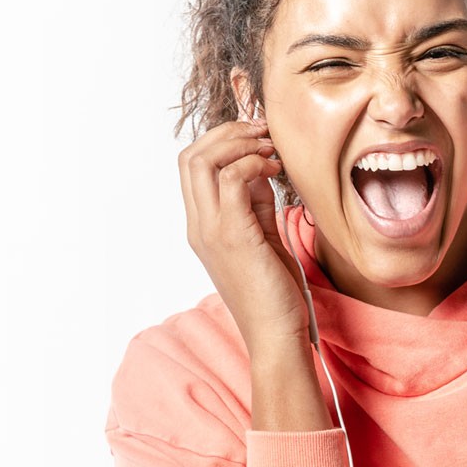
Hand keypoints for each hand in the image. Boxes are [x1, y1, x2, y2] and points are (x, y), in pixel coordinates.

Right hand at [178, 114, 310, 358]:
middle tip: (263, 133)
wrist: (276, 334)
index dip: (221, 140)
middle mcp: (198, 225)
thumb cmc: (274, 291)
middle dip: (228, 133)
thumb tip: (260, 167)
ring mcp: (211, 230)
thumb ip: (256, 202)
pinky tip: (274, 171)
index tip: (258, 138)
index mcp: (201, 226)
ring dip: (239, 143)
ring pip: (203, 161)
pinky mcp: (233, 235)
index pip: (192, 166)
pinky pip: (230, 179)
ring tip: (269, 149)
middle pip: (190, 156)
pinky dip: (253, 164)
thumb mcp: (263, 235)